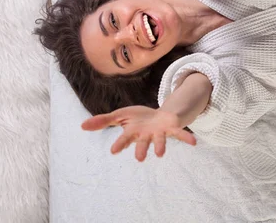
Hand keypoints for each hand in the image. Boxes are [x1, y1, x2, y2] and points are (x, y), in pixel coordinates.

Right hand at [81, 105, 196, 161]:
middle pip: (143, 143)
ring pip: (160, 141)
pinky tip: (194, 142)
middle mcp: (146, 136)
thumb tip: (82, 126)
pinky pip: (180, 133)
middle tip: (140, 158)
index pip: (125, 139)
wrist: (158, 117)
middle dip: (141, 150)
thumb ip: (103, 121)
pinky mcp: (172, 128)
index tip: (114, 150)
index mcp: (133, 133)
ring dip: (160, 146)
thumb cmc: (137, 119)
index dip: (120, 144)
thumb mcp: (120, 116)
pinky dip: (186, 138)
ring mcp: (159, 133)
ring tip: (160, 154)